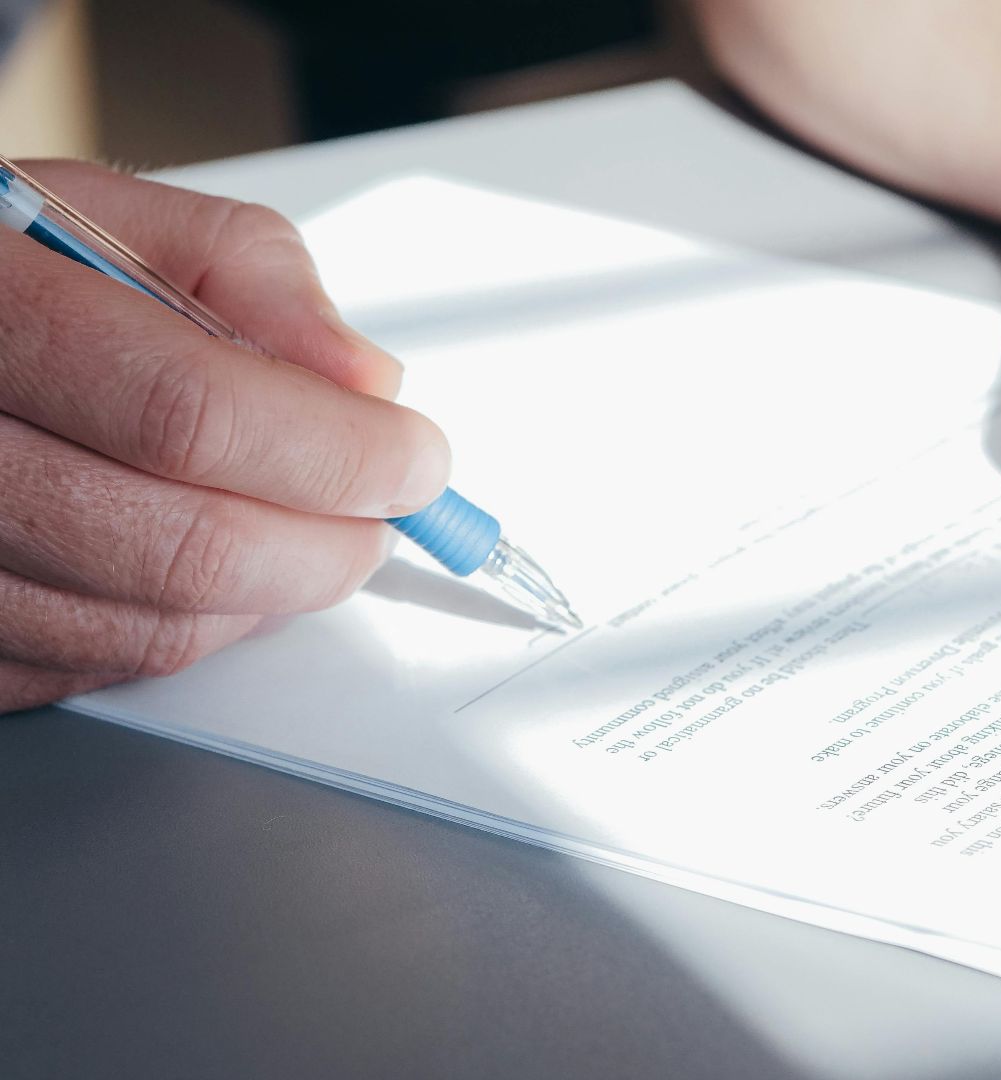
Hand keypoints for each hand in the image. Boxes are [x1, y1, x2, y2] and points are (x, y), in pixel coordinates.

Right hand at [0, 161, 447, 710]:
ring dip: (272, 595)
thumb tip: (366, 379)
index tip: (415, 458)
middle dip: (328, 545)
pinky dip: (190, 628)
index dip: (336, 453)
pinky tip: (214, 568)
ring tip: (308, 532)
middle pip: (184, 548)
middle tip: (386, 513)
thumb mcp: (107, 215)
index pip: (192, 415)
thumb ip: (252, 275)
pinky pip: (97, 668)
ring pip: (151, 628)